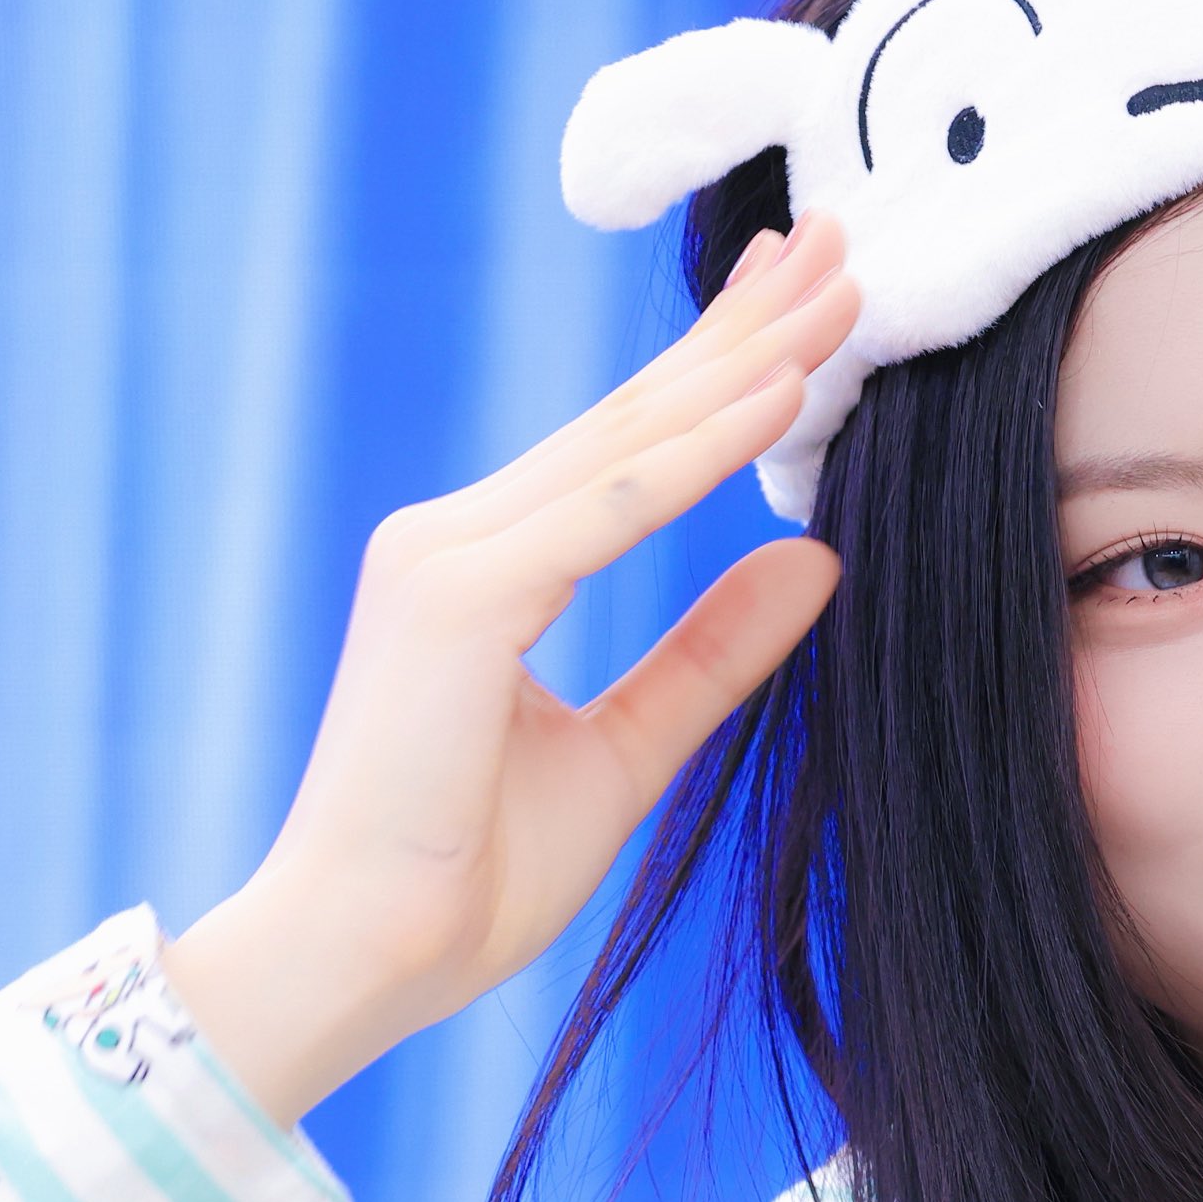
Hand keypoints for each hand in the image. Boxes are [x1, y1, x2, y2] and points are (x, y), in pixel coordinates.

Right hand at [167, 219, 861, 1121]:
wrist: (362, 961)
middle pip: (633, 414)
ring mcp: (446, 556)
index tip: (803, 298)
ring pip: (628, 440)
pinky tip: (781, 392)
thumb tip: (813, 558)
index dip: (720, 366)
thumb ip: (711, 654)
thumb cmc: (464, 876)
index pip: (629, 444)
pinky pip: (608, 508)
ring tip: (840, 283)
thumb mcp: (627, 752)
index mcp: (486, 567)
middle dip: (744, 325)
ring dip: (744, 358)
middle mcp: (455, 536)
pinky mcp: (457, 599)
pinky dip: (697, 450)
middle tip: (840, 239)